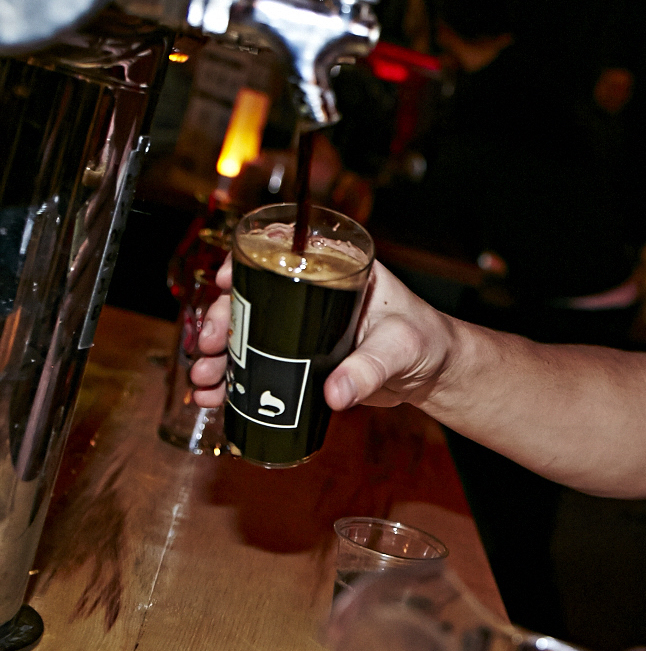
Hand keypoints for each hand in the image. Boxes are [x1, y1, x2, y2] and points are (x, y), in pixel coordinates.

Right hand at [190, 260, 455, 411]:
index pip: (286, 254)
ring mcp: (307, 327)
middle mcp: (317, 295)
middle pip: (257, 299)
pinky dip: (238, 380)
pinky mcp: (305, 359)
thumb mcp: (400, 348)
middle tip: (208, 345)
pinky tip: (215, 396)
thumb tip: (334, 394)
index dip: (249, 263)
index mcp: (341, 271)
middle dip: (224, 322)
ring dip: (223, 356)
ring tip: (205, 378)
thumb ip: (369, 369)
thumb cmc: (427, 341)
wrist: (435, 373)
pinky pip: (263, 365)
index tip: (224, 282)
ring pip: (252, 335)